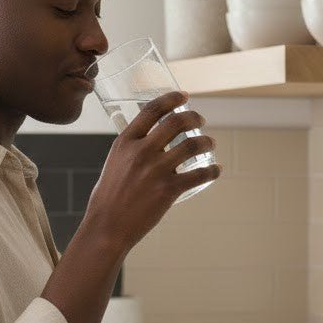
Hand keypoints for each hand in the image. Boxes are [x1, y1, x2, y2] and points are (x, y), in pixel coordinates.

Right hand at [84, 90, 220, 252]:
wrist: (107, 226)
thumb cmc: (109, 198)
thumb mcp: (114, 163)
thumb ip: (132, 150)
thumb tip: (150, 142)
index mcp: (125, 142)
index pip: (152, 110)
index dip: (172, 99)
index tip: (184, 96)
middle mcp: (141, 152)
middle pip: (176, 122)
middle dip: (194, 117)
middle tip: (200, 120)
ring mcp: (156, 170)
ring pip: (192, 145)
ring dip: (207, 142)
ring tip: (210, 143)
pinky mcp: (168, 190)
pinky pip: (199, 174)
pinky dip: (212, 171)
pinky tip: (215, 170)